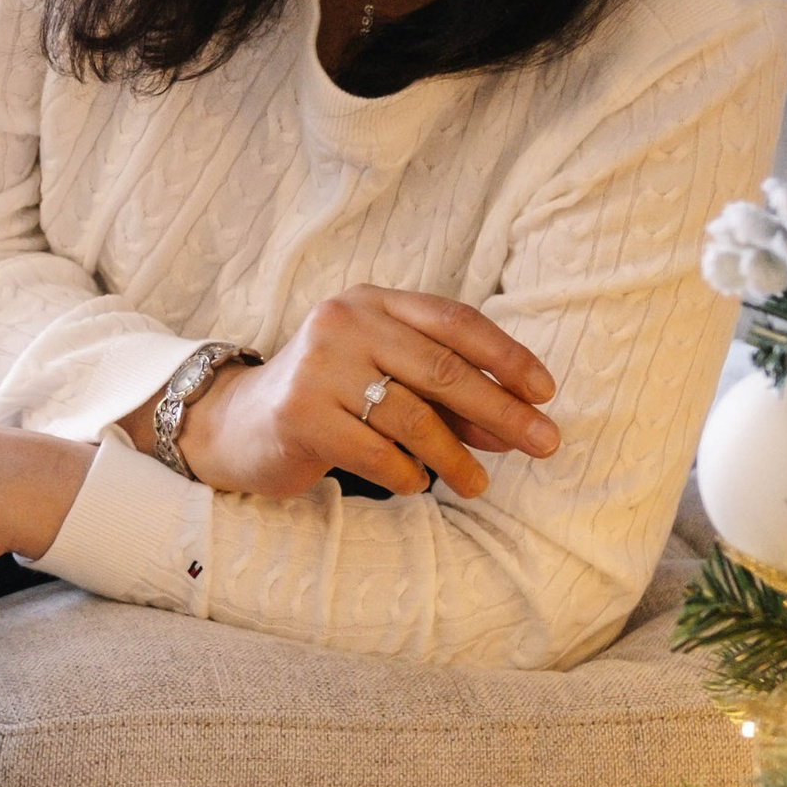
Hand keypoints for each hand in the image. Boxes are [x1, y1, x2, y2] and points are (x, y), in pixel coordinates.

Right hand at [155, 289, 558, 502]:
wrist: (240, 424)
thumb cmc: (332, 399)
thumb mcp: (387, 377)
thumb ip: (445, 393)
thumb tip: (519, 426)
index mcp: (372, 301)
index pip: (454, 320)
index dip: (507, 357)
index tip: (546, 393)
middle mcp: (343, 322)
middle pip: (441, 369)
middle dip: (502, 411)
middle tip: (544, 443)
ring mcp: (318, 367)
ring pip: (413, 418)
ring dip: (458, 458)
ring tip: (479, 485)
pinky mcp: (301, 415)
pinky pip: (379, 454)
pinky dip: (409, 475)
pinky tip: (416, 483)